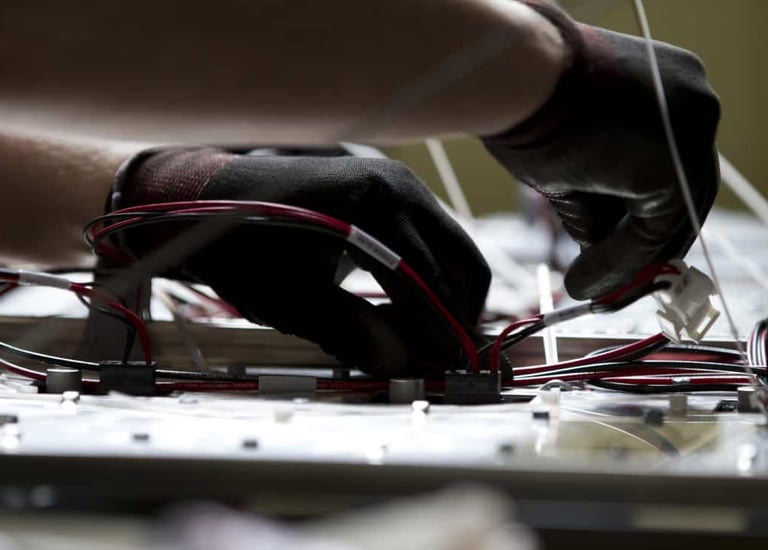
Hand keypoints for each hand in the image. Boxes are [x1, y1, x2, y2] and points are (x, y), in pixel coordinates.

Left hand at [111, 148, 490, 375]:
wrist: (215, 195)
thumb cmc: (242, 244)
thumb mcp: (284, 296)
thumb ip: (344, 329)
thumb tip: (399, 361)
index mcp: (371, 203)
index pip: (429, 277)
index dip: (440, 328)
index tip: (445, 367)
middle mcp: (398, 185)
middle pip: (462, 259)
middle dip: (457, 313)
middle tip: (438, 356)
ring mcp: (400, 184)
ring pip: (454, 250)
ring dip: (449, 296)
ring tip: (418, 335)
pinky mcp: (396, 192)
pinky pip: (435, 239)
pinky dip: (435, 275)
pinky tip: (407, 306)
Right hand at [483, 1, 719, 299]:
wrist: (511, 77)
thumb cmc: (526, 105)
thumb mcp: (572, 157)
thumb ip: (598, 200)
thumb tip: (597, 252)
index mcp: (671, 87)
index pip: (670, 168)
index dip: (643, 219)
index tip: (619, 256)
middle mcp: (692, 103)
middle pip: (680, 196)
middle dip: (643, 251)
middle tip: (613, 287)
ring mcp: (689, 132)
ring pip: (668, 219)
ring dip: (627, 266)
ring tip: (589, 292)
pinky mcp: (671, 164)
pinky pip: (650, 232)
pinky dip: (618, 264)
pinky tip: (583, 282)